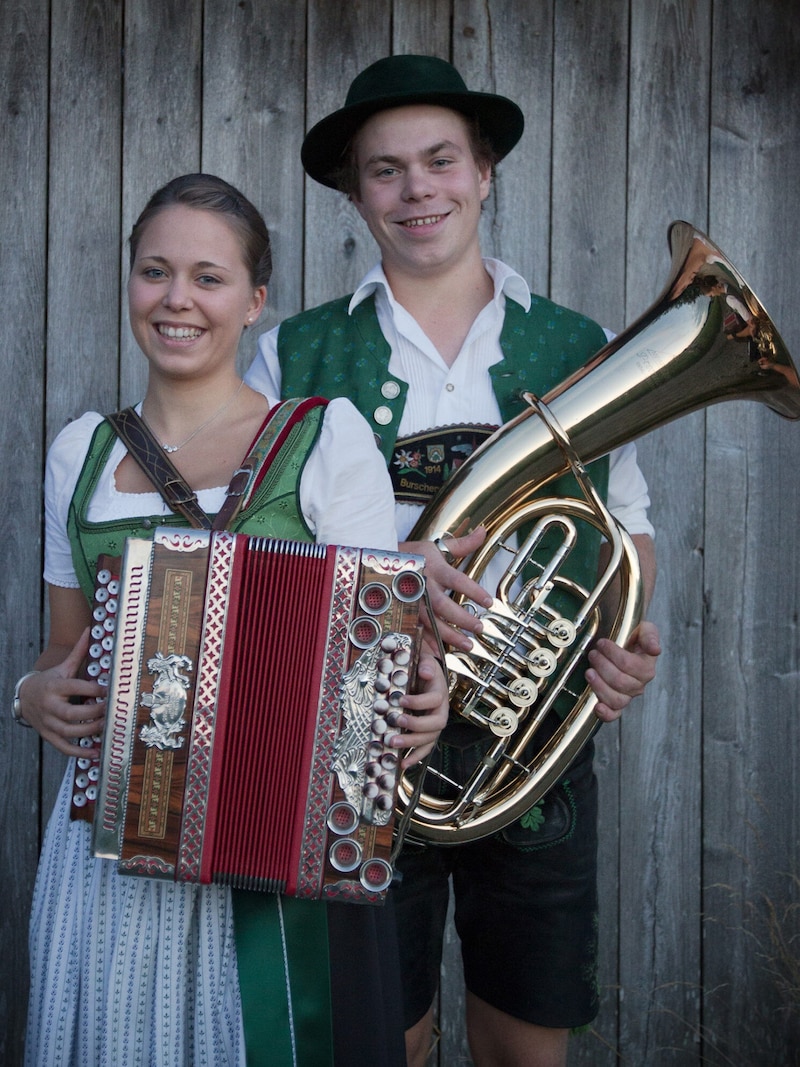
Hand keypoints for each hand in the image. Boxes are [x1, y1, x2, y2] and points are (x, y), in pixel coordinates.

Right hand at [18, 629, 106, 755]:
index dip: (93, 689)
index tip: (110, 690)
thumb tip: (90, 630)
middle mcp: (49, 706)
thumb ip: (78, 652)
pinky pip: (63, 747)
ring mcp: (48, 723)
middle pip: (71, 714)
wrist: (25, 696)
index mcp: (54, 686)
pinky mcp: (48, 735)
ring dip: (89, 732)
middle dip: (93, 713)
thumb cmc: (50, 681)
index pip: (75, 687)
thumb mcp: (62, 666)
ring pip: (68, 732)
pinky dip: (79, 752)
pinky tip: (96, 752)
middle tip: (111, 711)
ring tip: (107, 727)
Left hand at [389, 652, 448, 767]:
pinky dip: (415, 758)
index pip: (434, 699)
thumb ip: (425, 664)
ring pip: (429, 739)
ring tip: (392, 743)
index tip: (401, 698)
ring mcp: (434, 725)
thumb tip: (425, 671)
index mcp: (440, 693)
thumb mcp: (425, 661)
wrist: (426, 677)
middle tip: (396, 721)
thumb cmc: (422, 670)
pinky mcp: (427, 734)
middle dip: (415, 726)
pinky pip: (424, 749)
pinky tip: (402, 764)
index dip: (419, 701)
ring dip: (411, 743)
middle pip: (435, 724)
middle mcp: (440, 711)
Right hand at [401, 527, 491, 652]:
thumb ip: (461, 544)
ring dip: (450, 636)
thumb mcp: (435, 547)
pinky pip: (416, 631)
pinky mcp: (403, 613)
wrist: (377, 562)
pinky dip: (428, 643)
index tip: (489, 602)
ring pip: (431, 623)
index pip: (457, 580)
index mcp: (433, 569)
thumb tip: (482, 530)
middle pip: (444, 606)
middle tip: (480, 628)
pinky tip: (440, 653)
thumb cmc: (411, 555)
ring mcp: (411, 602)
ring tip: (468, 645)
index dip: (474, 591)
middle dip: (463, 619)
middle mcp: (422, 586)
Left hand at [585, 619, 660, 721]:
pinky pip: (614, 714)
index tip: (602, 643)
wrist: (626, 647)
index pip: (629, 665)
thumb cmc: (635, 640)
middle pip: (620, 681)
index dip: (613, 653)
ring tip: (589, 671)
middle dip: (602, 666)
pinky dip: (606, 714)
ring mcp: (627, 696)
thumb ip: (650, 636)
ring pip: (616, 699)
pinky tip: (598, 707)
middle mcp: (638, 684)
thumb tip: (655, 649)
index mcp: (646, 668)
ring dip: (599, 685)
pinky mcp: (616, 704)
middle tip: (593, 654)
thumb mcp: (645, 630)